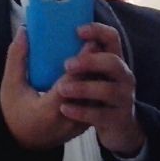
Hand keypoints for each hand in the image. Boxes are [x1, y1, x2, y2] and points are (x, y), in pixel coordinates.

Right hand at [0, 27, 88, 149]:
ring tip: (102, 54)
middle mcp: (68, 119)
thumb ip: (17, 58)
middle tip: (100, 43)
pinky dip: (97, 88)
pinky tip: (98, 72)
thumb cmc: (14, 113)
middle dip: (96, 65)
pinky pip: (95, 104)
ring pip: (96, 96)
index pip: (72, 83)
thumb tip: (25, 30)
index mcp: (49, 109)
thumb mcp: (11, 86)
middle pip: (89, 88)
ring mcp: (78, 125)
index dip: (84, 62)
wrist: (22, 143)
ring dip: (99, 76)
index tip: (90, 41)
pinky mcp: (84, 126)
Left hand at [56, 23, 144, 156]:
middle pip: (113, 62)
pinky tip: (65, 109)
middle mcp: (124, 77)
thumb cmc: (99, 98)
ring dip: (84, 87)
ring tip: (62, 89)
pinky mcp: (119, 119)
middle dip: (90, 61)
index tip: (77, 30)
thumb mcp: (93, 77)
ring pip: (108, 90)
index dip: (98, 31)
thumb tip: (35, 34)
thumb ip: (79, 60)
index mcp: (114, 62)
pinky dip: (82, 111)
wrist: (119, 130)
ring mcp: (124, 98)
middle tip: (67, 64)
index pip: (112, 38)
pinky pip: (101, 114)